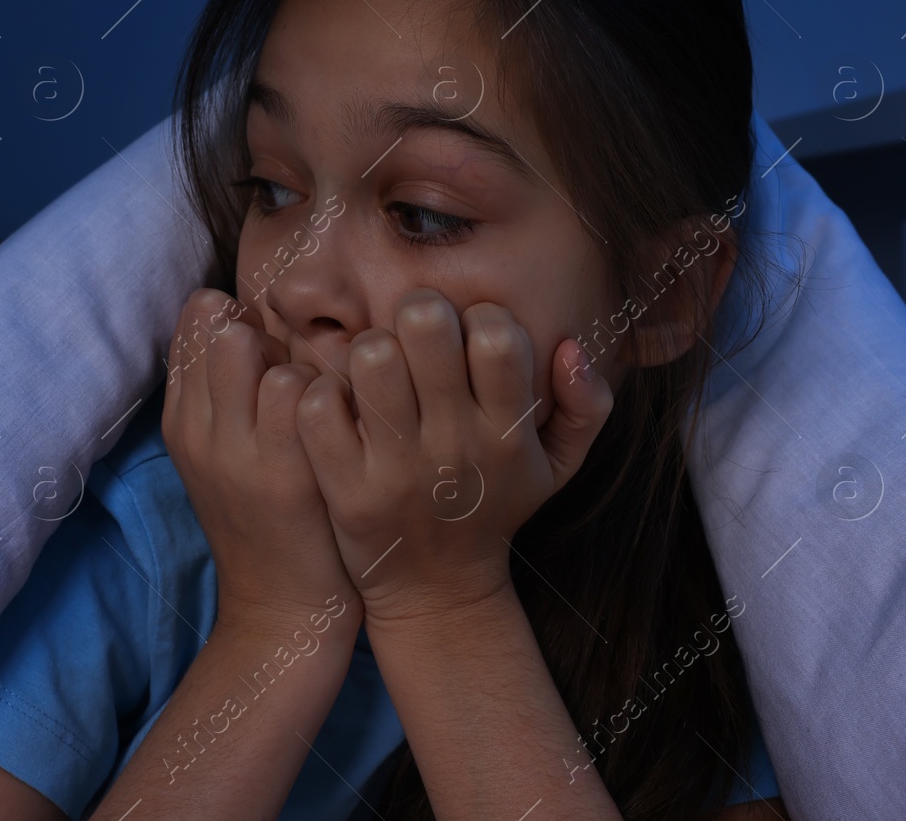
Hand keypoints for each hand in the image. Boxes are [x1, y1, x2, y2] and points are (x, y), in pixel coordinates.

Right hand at [162, 288, 361, 634]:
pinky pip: (299, 386)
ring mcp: (234, 450)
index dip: (241, 319)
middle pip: (217, 326)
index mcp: (181, 423)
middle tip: (299, 367)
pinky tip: (349, 421)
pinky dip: (328, 387)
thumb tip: (247, 315)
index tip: (271, 350)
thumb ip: (226, 392)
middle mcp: (197, 431)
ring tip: (323, 397)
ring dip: (295, 356)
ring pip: (252, 347)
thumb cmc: (269, 523)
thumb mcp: (225, 457)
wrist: (282, 613)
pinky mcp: (281, 471)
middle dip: (264, 326)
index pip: (195, 325)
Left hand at [294, 288, 614, 627]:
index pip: (497, 336)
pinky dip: (322, 391)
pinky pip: (319, 407)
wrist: (438, 593)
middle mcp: (455, 448)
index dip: (477, 315)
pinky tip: (341, 403)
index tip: (467, 336)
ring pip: (370, 358)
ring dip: (368, 347)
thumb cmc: (495, 508)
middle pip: (426, 328)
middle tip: (412, 333)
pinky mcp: (345, 490)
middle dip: (417, 312)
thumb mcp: (558, 465)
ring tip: (377, 367)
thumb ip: (586, 404)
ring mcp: (396, 470)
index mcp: (509, 435)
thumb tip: (570, 345)